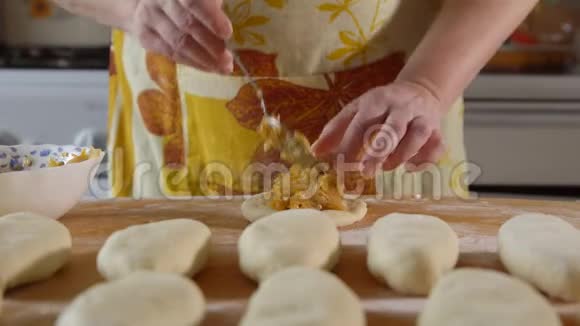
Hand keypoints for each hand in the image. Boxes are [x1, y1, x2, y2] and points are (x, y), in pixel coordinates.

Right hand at [126, 0, 233, 72]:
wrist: (151, 3)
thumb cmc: (186, 0)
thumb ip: (212, 5)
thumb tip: (225, 30)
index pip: (192, 2)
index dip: (211, 18)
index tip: (227, 33)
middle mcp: (158, 1)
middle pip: (186, 25)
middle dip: (211, 45)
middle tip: (229, 59)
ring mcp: (149, 18)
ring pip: (178, 43)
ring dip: (203, 59)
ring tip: (223, 67)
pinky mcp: (144, 35)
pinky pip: (170, 53)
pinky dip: (192, 62)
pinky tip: (208, 68)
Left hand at [312, 81, 445, 175]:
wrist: (421, 90)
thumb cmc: (381, 106)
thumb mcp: (357, 110)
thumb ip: (336, 129)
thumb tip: (315, 151)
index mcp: (377, 101)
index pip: (362, 123)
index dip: (350, 144)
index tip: (340, 165)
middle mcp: (401, 107)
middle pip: (392, 128)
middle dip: (379, 151)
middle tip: (366, 172)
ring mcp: (422, 117)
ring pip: (417, 135)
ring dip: (402, 155)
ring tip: (388, 168)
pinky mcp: (438, 129)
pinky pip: (437, 145)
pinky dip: (426, 159)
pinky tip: (412, 167)